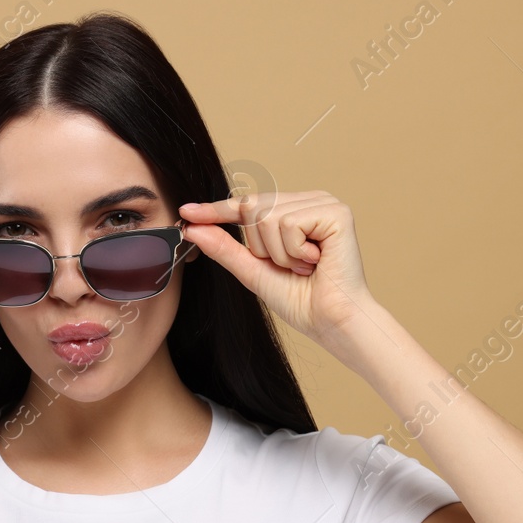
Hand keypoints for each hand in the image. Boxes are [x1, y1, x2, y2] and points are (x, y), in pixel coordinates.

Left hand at [178, 190, 379, 349]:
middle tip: (291, 267)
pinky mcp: (337, 212)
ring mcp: (324, 203)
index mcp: (292, 211)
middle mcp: (308, 201)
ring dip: (279, 253)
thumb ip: (225, 248)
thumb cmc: (301, 300)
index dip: (216, 210)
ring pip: (267, 216)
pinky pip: (289, 223)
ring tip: (305, 266)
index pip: (246, 205)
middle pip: (252, 207)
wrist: (331, 321)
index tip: (186, 212)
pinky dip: (294, 251)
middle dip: (260, 247)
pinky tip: (316, 261)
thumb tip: (193, 227)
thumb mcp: (253, 271)